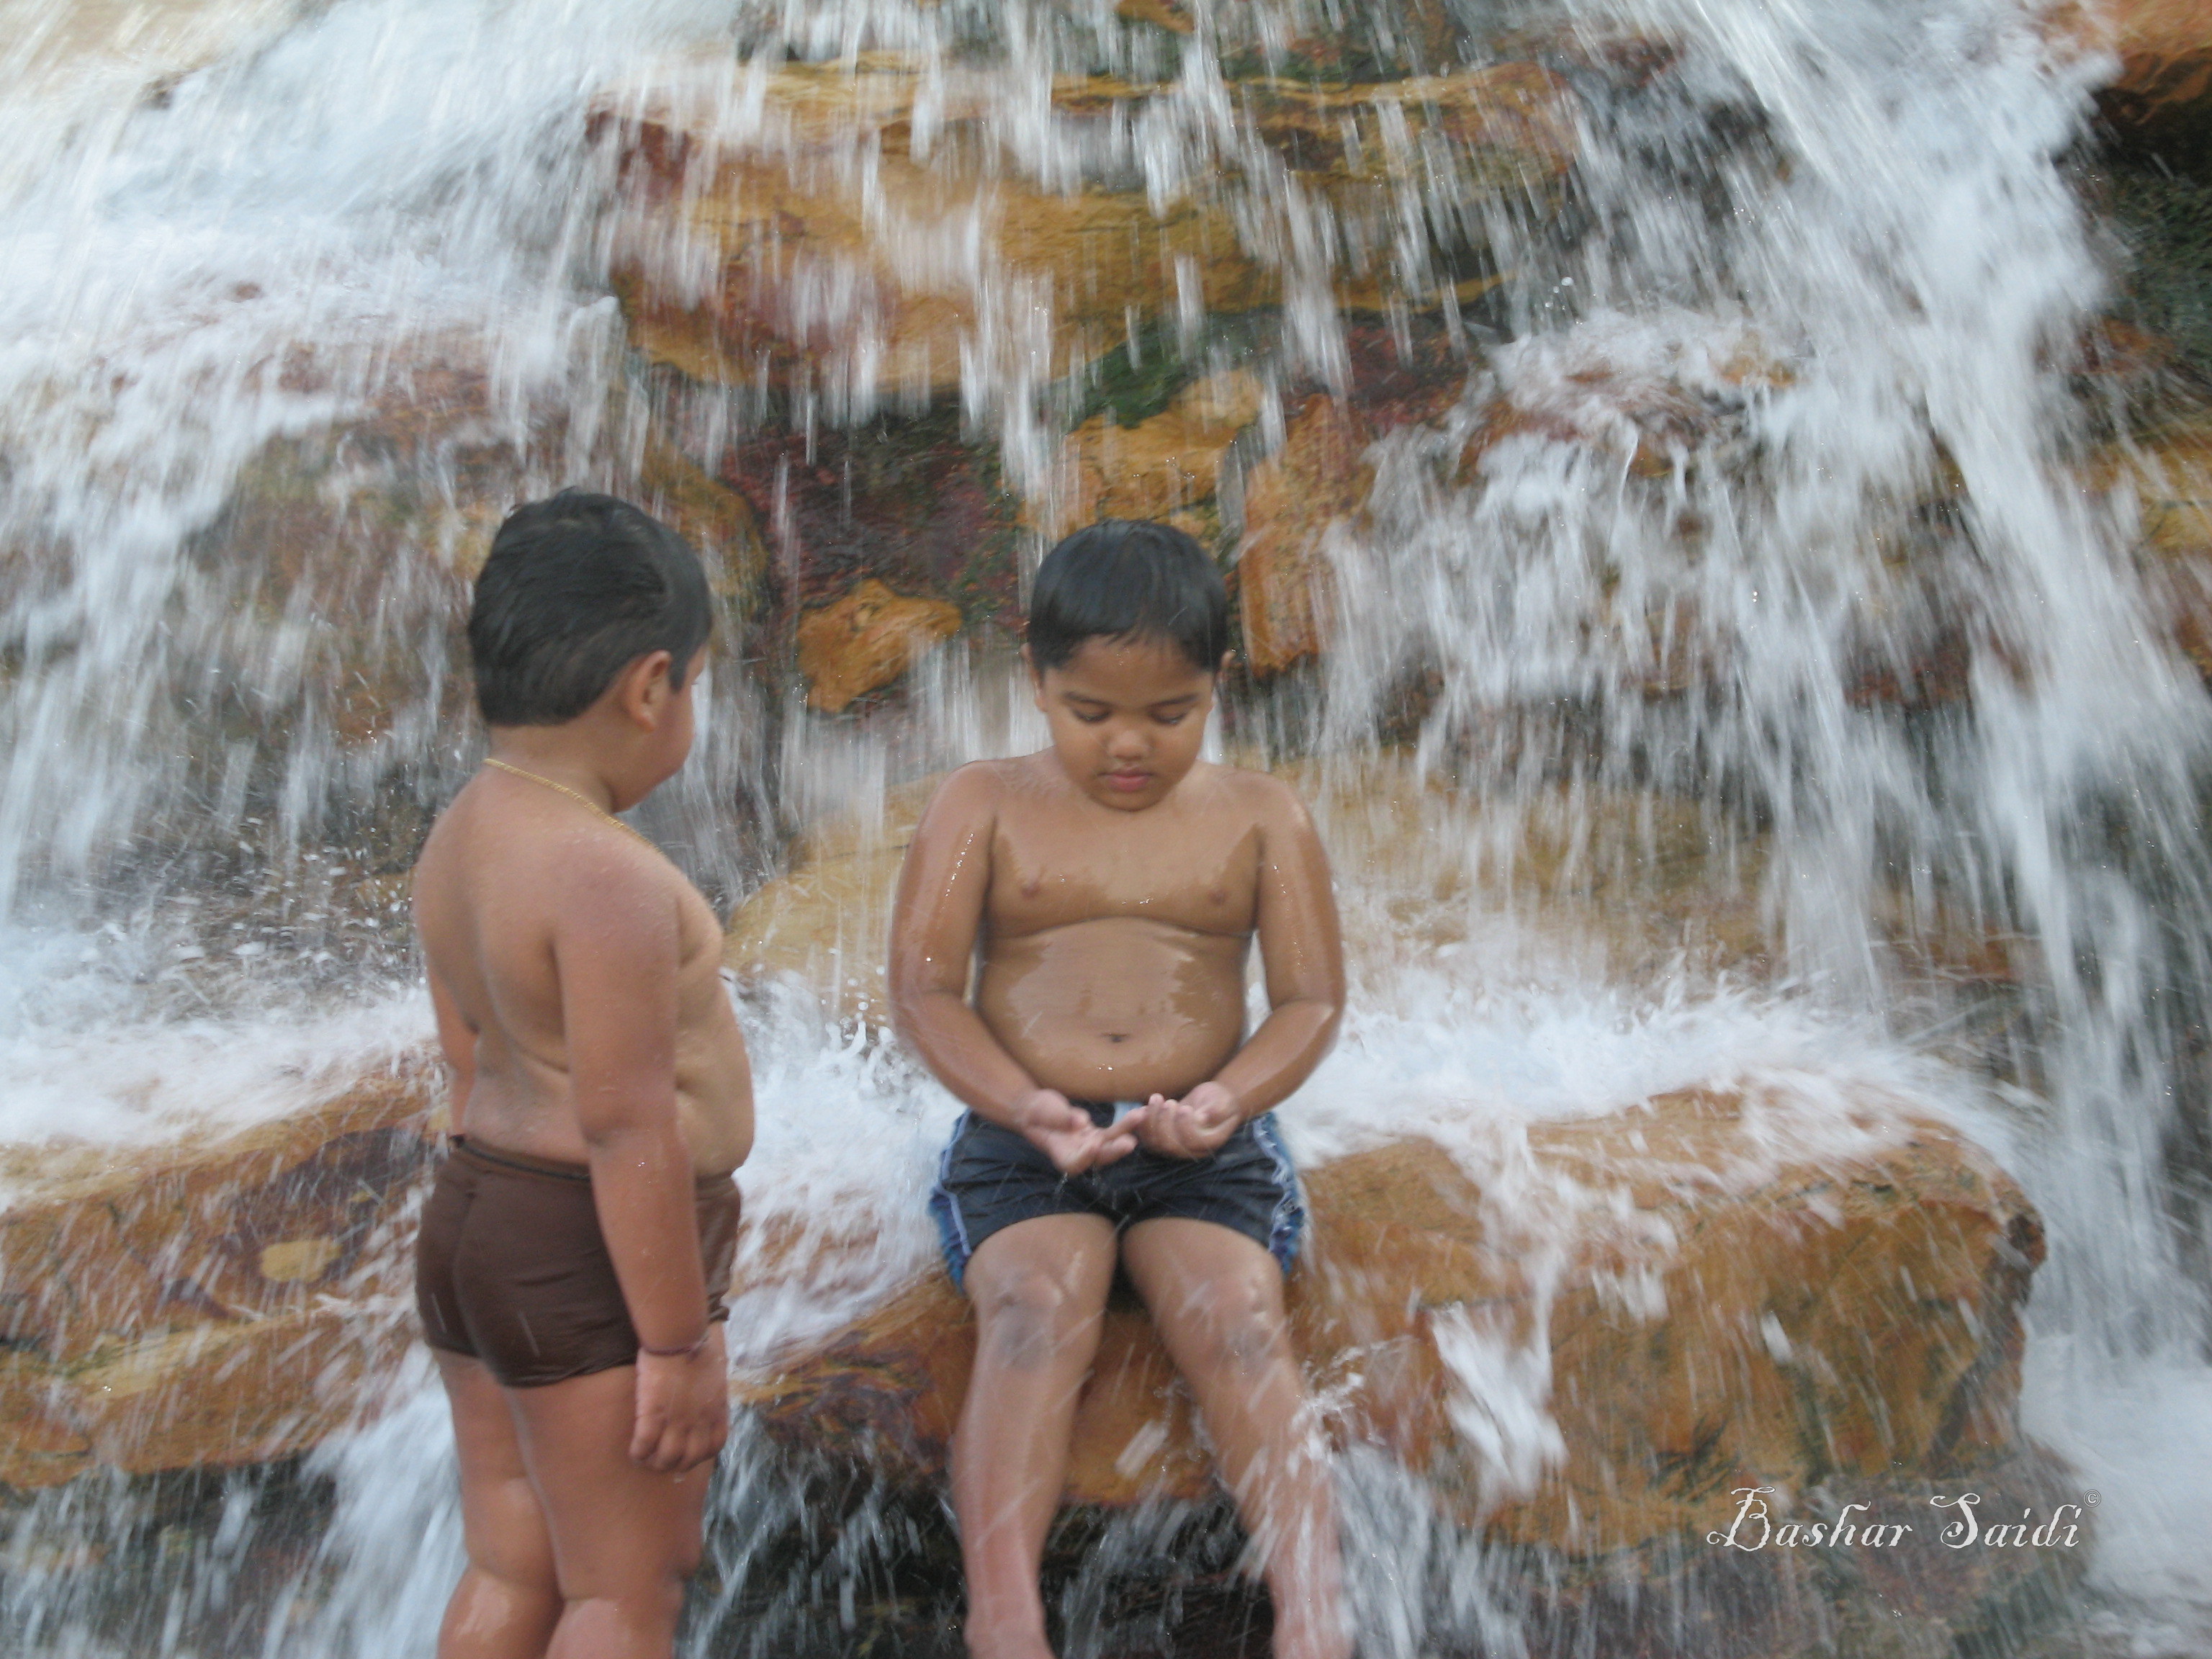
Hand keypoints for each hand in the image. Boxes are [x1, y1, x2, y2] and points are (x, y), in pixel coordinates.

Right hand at [630, 1325, 729, 1472]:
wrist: (681, 1336)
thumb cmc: (699, 1345)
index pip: (715, 1445)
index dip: (701, 1454)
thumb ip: (710, 1389)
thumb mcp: (715, 1373)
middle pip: (690, 1458)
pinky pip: (645, 1444)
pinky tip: (634, 1452)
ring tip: (646, 1460)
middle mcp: (700, 1420)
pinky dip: (639, 1452)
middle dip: (677, 1465)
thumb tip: (704, 1392)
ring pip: (668, 1457)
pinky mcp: (654, 1413)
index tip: (690, 1453)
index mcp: (716, 1409)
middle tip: (664, 1461)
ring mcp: (677, 1419)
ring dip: (656, 1463)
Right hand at [1012, 1087, 1146, 1173]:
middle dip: (1114, 1150)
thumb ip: (1060, 1117)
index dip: (1084, 1157)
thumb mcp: (1042, 1111)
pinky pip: (1113, 1132)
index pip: (1074, 1164)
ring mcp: (1088, 1145)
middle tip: (1130, 1142)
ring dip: (1124, 1131)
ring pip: (1109, 1143)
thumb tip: (1082, 1122)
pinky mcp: (1096, 1135)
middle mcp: (1077, 1154)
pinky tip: (1139, 1113)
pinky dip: (1125, 1124)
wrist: (1036, 1109)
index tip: (1094, 1144)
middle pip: (1098, 1158)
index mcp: (1060, 1154)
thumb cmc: (1034, 1111)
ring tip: (1139, 1116)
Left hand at [1135, 1081, 1242, 1158]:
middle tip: (1170, 1102)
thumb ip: (1218, 1109)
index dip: (1186, 1127)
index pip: (1194, 1143)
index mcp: (1211, 1141)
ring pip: (1155, 1144)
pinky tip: (1146, 1105)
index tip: (1185, 1107)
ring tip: (1157, 1098)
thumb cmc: (1219, 1099)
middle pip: (1171, 1146)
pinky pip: (1145, 1138)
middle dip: (1165, 1123)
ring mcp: (1175, 1147)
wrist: (1209, 1101)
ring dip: (1151, 1121)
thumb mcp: (1224, 1100)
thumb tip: (1203, 1118)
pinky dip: (1141, 1122)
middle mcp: (1192, 1150)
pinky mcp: (1161, 1140)